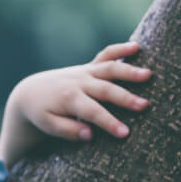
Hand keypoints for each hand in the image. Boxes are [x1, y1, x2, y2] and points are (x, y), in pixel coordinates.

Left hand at [0, 41, 152, 167]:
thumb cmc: (42, 112)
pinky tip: (137, 46)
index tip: (125, 133)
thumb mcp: (48, 125)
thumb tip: (89, 135)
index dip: (109, 122)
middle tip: (144, 106)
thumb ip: (68, 131)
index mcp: (69, 99)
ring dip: (129, 71)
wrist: (32, 92)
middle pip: (105, 90)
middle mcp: (79, 82)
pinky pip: (105, 55)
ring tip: (148, 75)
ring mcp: (85, 72)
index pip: (92, 112)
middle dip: (125, 98)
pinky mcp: (89, 67)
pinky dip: (120, 49)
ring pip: (109, 69)